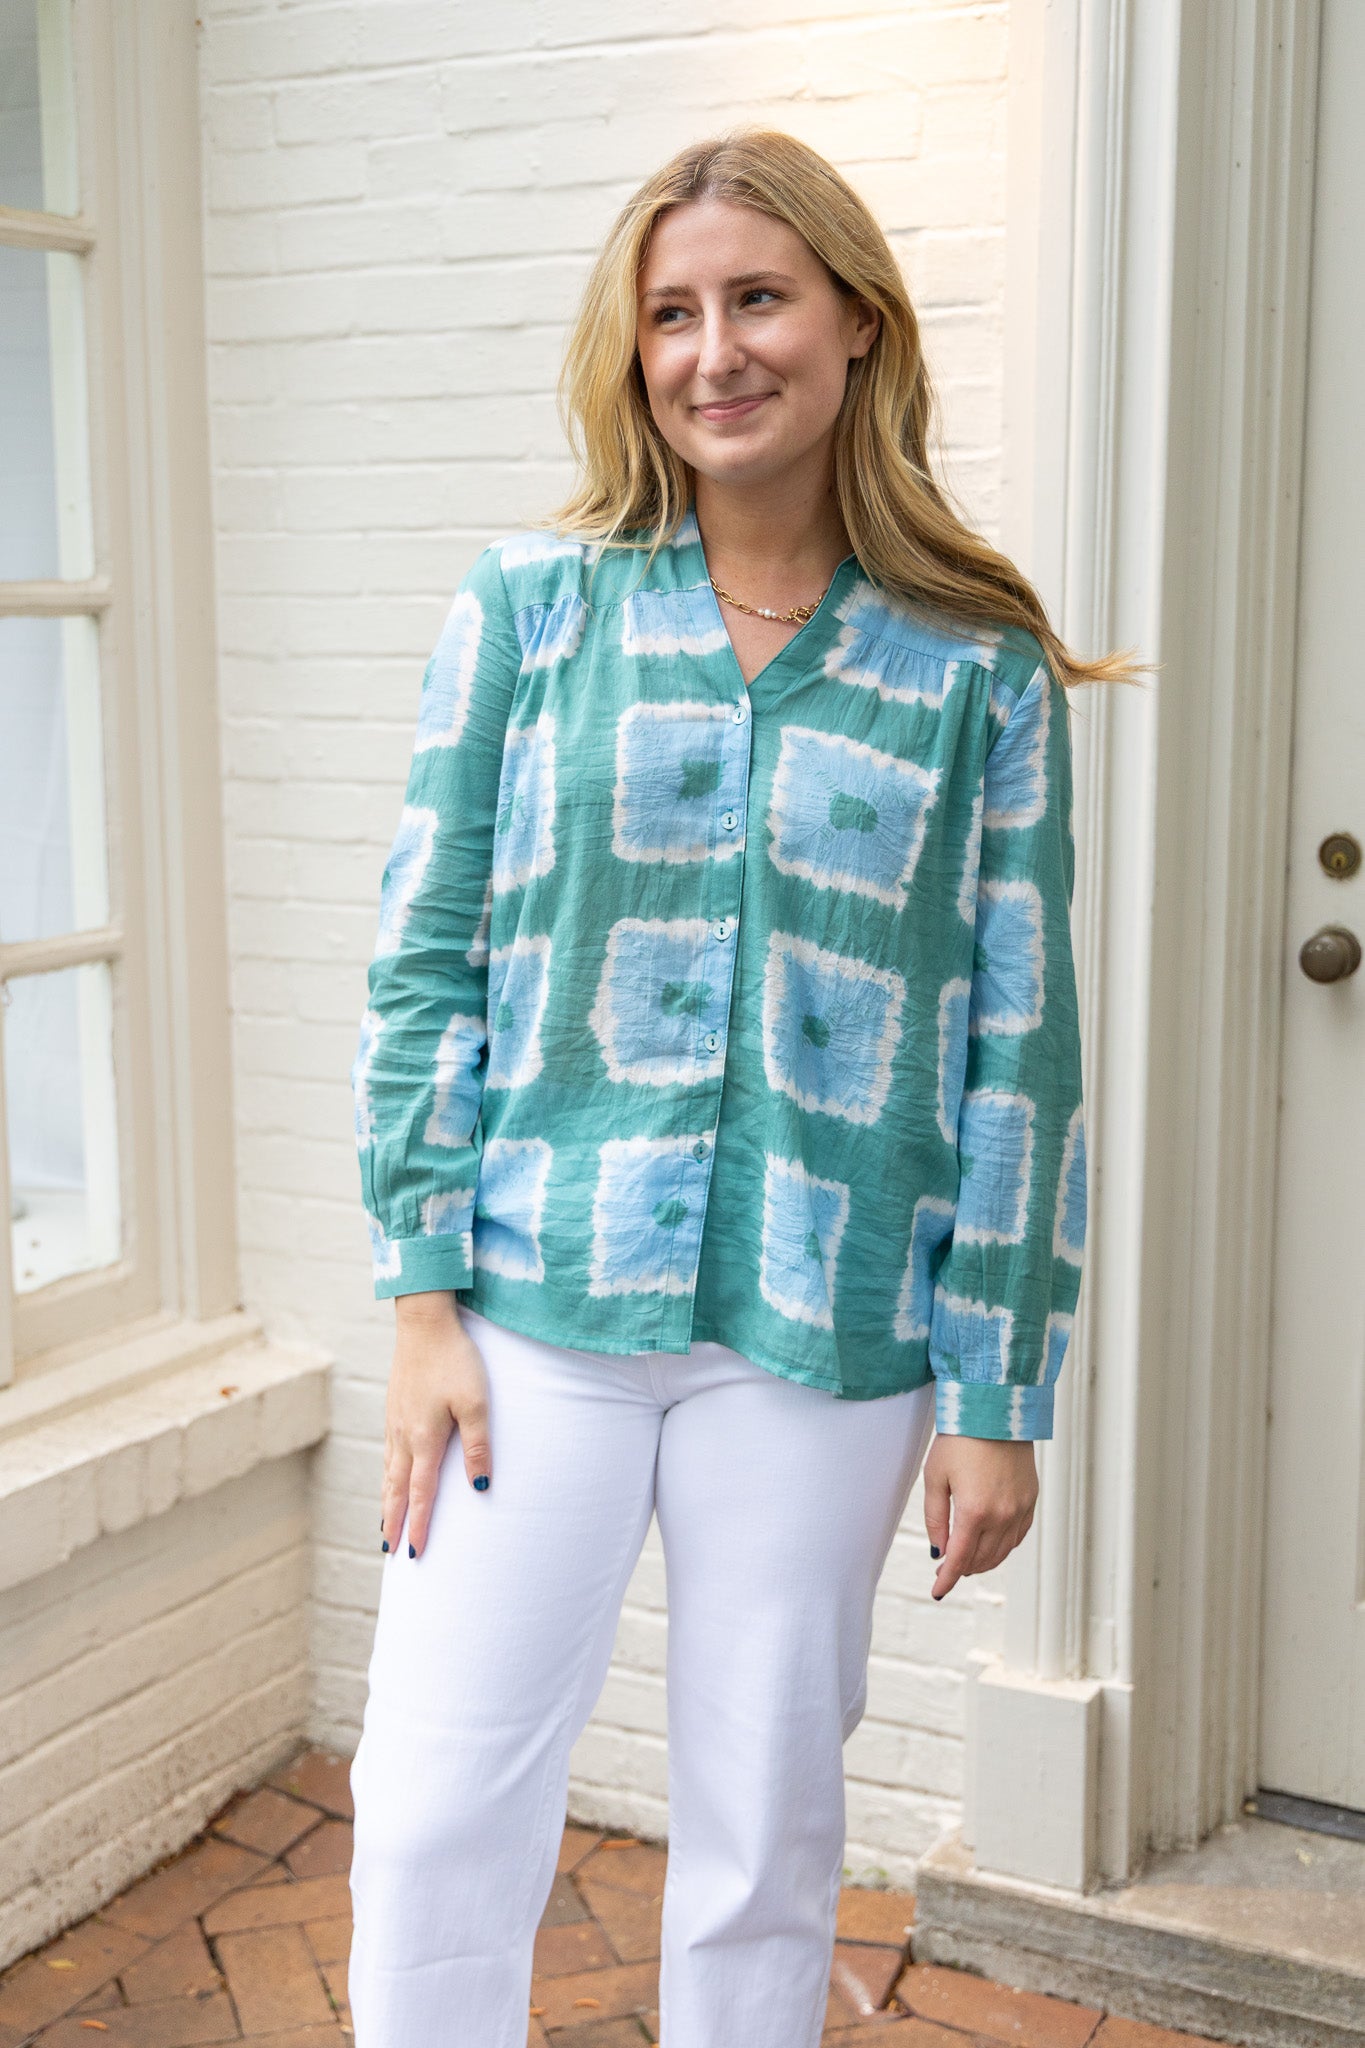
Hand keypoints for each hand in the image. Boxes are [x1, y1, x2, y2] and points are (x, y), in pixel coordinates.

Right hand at [381, 1292, 491, 1558]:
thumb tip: (480, 1487)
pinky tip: (389, 1477)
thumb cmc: (455, 1361)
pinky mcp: (394, 1407)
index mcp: (424, 1439)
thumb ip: (478, 1445)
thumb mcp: (476, 1403)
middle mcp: (403, 1436)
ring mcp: (394, 1421)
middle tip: (390, 1553)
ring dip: (387, 1502)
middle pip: (396, 1490)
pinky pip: (387, 1453)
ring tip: (384, 1526)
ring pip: (388, 1473)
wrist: (424, 1322)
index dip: (418, 1525)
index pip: (421, 1494)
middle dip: (394, 1522)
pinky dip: (386, 1476)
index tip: (415, 1553)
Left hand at [922, 1434, 1037, 1599]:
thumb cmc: (959, 1440)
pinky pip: (1017, 1536)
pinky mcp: (1031, 1499)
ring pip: (1002, 1552)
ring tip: (966, 1560)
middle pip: (981, 1559)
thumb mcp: (935, 1477)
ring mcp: (1020, 1508)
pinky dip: (1003, 1547)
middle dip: (961, 1568)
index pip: (959, 1559)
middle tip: (946, 1569)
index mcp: (974, 1511)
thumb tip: (939, 1551)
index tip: (937, 1592)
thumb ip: (936, 1518)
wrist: (995, 1410)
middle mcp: (1001, 1515)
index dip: (947, 1580)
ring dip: (983, 1561)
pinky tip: (991, 1546)